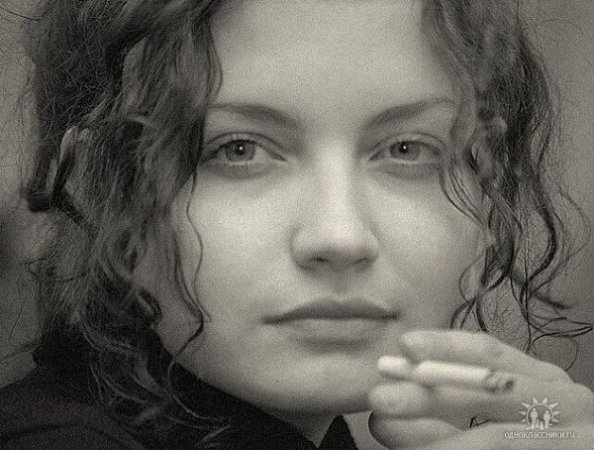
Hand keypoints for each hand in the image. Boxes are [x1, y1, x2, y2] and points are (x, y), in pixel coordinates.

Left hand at [367, 330, 593, 448]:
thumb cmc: (531, 434)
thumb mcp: (497, 414)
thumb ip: (446, 410)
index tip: (405, 344)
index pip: (492, 353)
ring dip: (436, 441)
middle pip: (491, 392)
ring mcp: (574, 440)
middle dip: (429, 395)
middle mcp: (567, 404)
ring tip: (388, 434)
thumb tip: (382, 415)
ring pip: (494, 439)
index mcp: (544, 379)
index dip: (447, 346)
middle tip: (380, 398)